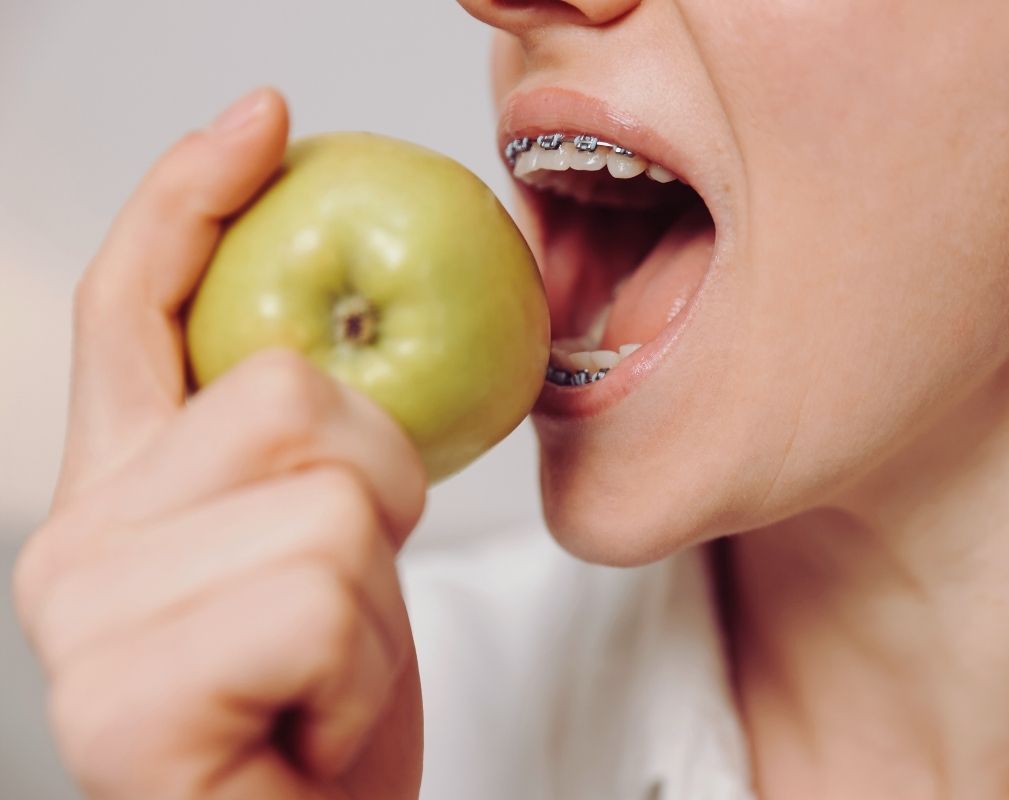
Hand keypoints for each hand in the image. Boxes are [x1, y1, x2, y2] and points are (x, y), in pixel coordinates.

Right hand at [11, 88, 426, 799]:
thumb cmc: (323, 710)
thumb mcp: (326, 552)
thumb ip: (301, 448)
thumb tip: (337, 340)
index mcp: (120, 494)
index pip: (133, 308)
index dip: (192, 199)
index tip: (260, 120)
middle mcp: (74, 543)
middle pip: (285, 392)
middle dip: (378, 485)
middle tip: (350, 594)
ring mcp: (87, 624)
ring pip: (327, 498)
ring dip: (378, 594)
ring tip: (330, 671)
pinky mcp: (124, 707)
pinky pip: (320, 601)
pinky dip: (363, 671)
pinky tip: (313, 726)